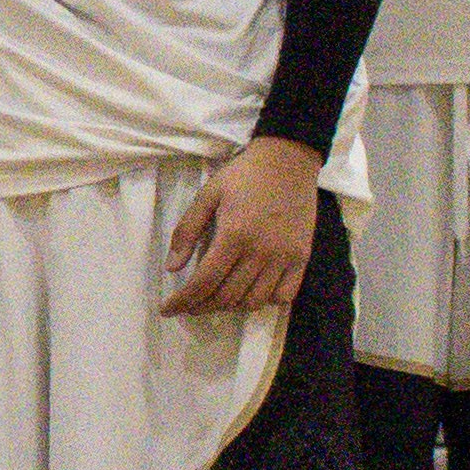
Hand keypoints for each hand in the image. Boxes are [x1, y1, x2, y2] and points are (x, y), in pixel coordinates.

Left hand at [159, 136, 321, 315]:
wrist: (288, 159)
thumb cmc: (244, 175)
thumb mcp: (208, 195)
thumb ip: (187, 230)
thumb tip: (172, 268)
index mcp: (234, 235)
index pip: (204, 282)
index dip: (183, 301)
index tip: (168, 309)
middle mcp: (260, 252)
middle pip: (227, 296)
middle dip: (202, 306)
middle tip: (189, 305)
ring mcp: (284, 257)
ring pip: (254, 301)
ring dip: (231, 307)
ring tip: (216, 300)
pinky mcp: (302, 257)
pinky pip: (284, 295)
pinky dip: (265, 301)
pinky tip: (250, 292)